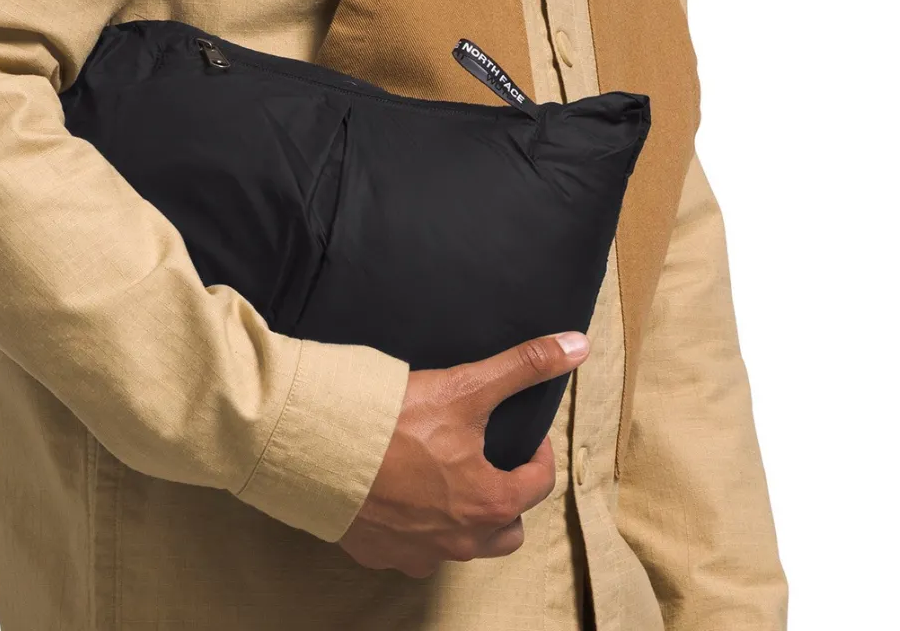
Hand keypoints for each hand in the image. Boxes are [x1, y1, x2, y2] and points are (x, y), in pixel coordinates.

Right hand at [338, 331, 589, 577]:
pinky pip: (412, 549)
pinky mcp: (379, 553)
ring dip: (466, 518)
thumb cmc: (396, 421)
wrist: (322, 446)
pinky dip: (416, 527)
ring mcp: (419, 553)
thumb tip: (578, 346)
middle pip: (507, 529)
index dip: (536, 452)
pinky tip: (401, 493)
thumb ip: (524, 366)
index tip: (522, 432)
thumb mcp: (467, 386)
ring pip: (462, 546)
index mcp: (490, 503)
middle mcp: (461, 540)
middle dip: (508, 496)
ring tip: (447, 478)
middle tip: (488, 459)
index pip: (539, 483)